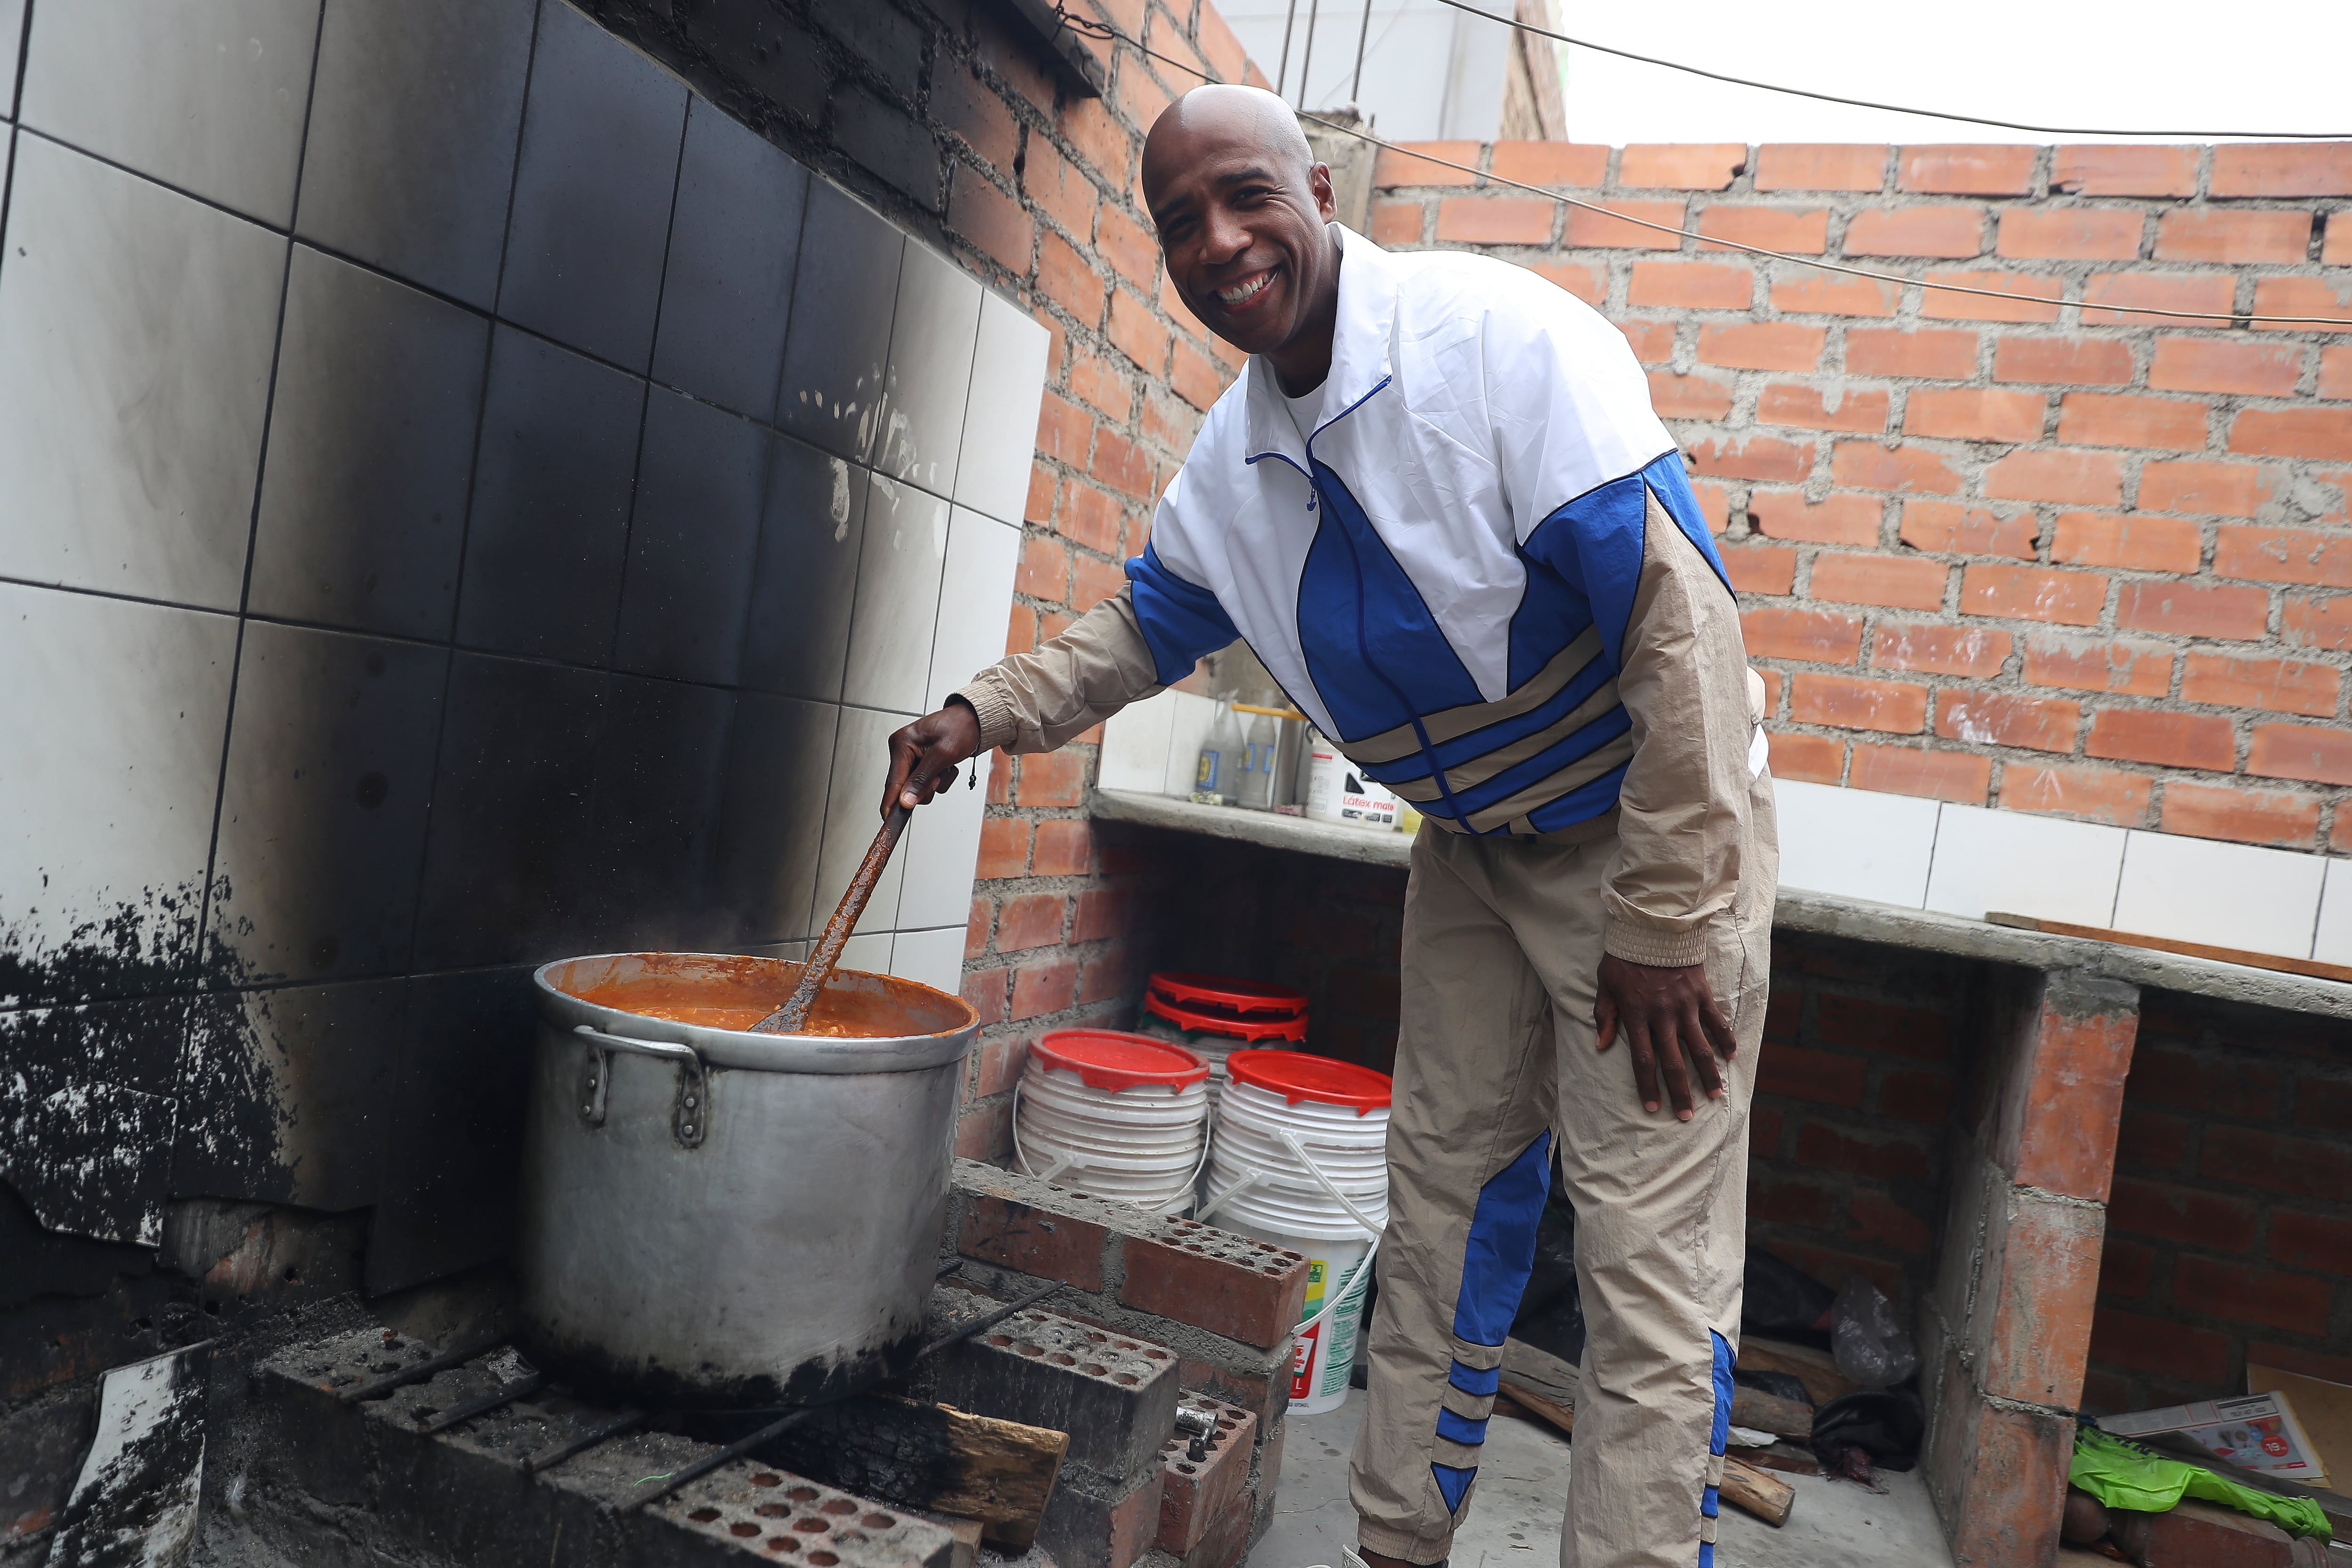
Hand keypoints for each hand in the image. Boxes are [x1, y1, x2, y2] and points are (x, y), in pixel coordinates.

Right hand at [882, 702, 981, 816]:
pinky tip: (947, 766)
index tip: (889, 820)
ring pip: (919, 788)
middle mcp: (903, 750)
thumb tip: (906, 801)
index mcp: (901, 743)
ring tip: (946, 766)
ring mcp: (912, 757)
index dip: (891, 803)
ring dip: (936, 783)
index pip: (893, 781)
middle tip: (940, 775)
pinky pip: (928, 783)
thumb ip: (922, 779)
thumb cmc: (960, 727)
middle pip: (905, 787)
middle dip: (926, 786)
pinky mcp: (922, 763)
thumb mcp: (942, 754)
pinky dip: (941, 779)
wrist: (975, 720)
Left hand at [1593, 954, 1736, 1120]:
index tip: (1652, 1107)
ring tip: (1714, 1096)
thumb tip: (1600, 1046)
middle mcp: (1662, 1015)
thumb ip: (1604, 1015)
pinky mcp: (1702, 994)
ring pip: (1700, 1047)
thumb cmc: (1626, 957)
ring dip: (1708, 1074)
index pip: (1642, 1059)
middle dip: (1679, 1092)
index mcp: (1636, 1014)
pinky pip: (1717, 1021)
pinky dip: (1725, 1040)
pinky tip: (1732, 1058)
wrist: (1654, 926)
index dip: (1648, 1085)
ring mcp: (1685, 1005)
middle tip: (1686, 1116)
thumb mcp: (1605, 984)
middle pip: (1673, 1061)